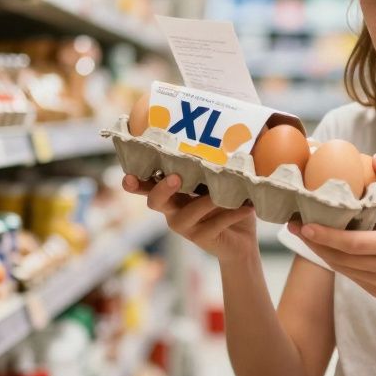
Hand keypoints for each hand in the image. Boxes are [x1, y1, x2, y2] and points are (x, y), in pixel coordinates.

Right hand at [122, 174, 256, 261]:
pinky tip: (247, 206)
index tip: (127, 176)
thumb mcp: (220, 183)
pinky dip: (232, 213)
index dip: (136, 181)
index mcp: (173, 193)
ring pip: (186, 214)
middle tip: (176, 177)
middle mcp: (173, 210)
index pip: (148, 185)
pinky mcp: (202, 238)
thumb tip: (234, 134)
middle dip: (162, 189)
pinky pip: (215, 224)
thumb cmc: (228, 204)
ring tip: (224, 192)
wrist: (241, 242)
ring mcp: (185, 227)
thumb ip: (217, 166)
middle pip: (155, 201)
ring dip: (205, 202)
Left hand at [287, 155, 375, 301]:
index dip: (327, 236)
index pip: (354, 244)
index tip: (305, 224)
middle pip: (341, 258)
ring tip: (303, 234)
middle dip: (314, 242)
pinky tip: (323, 246)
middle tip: (293, 225)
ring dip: (321, 252)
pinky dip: (335, 261)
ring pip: (342, 269)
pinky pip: (350, 275)